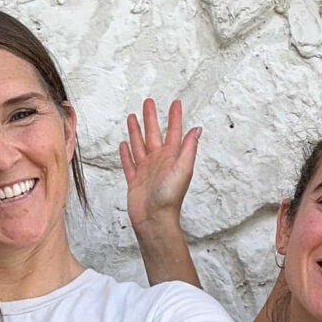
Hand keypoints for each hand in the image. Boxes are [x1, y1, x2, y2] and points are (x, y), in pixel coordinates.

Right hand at [121, 97, 199, 233]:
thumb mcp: (183, 168)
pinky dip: (126, 153)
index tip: (175, 103)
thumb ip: (188, 148)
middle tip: (148, 102)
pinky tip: (124, 144)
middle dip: (151, 118)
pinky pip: (129, 163)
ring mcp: (146, 170)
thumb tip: (197, 129)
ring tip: (132, 117)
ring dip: (136, 131)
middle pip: (153, 134)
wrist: (154, 218)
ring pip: (139, 145)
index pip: (174, 132)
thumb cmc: (170, 197)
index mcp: (172, 157)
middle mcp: (159, 161)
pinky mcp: (135, 180)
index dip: (174, 117)